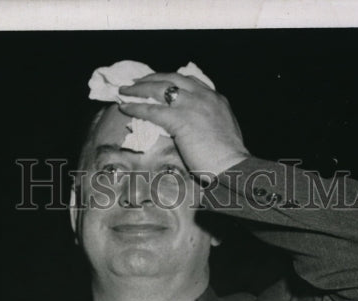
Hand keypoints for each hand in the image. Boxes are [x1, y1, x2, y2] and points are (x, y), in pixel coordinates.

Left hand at [118, 72, 248, 175]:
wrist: (232, 165)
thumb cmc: (228, 157)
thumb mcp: (223, 130)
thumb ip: (210, 121)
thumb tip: (197, 127)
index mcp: (214, 98)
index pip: (189, 81)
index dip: (171, 80)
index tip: (159, 82)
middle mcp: (202, 96)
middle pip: (171, 79)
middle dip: (151, 78)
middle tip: (137, 81)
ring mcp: (191, 105)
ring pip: (159, 89)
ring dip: (139, 88)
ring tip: (125, 91)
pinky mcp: (180, 119)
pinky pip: (152, 109)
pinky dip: (136, 107)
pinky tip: (125, 107)